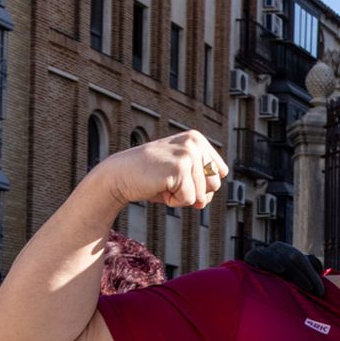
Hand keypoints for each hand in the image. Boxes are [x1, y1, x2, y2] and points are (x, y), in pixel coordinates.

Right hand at [93, 131, 228, 210]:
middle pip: (215, 185)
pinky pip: (189, 199)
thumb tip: (205, 200)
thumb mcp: (183, 176)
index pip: (220, 174)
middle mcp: (194, 143)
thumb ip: (204, 184)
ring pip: (202, 194)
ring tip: (163, 182)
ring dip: (182, 197)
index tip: (178, 175)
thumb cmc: (151, 177)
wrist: (119, 176)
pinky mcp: (179, 168)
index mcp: (197, 140)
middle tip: (169, 180)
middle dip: (194, 191)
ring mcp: (187, 154)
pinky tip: (158, 186)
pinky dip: (173, 201)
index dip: (201, 183)